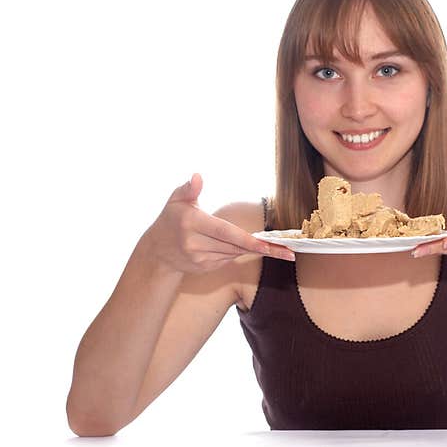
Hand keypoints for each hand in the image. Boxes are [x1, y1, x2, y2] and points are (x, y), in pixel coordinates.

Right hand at [142, 174, 293, 274]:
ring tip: (271, 247)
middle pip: (236, 246)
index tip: (269, 247)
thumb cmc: (170, 220)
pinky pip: (228, 259)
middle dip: (263, 249)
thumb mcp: (176, 200)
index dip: (250, 241)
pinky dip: (235, 252)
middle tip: (289, 252)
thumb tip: (198, 176)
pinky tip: (233, 245)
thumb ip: (189, 188)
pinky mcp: (205, 269)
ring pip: (234, 253)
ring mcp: (200, 260)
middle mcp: (196, 244)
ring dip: (250, 248)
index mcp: (192, 223)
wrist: (156, 252)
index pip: (227, 233)